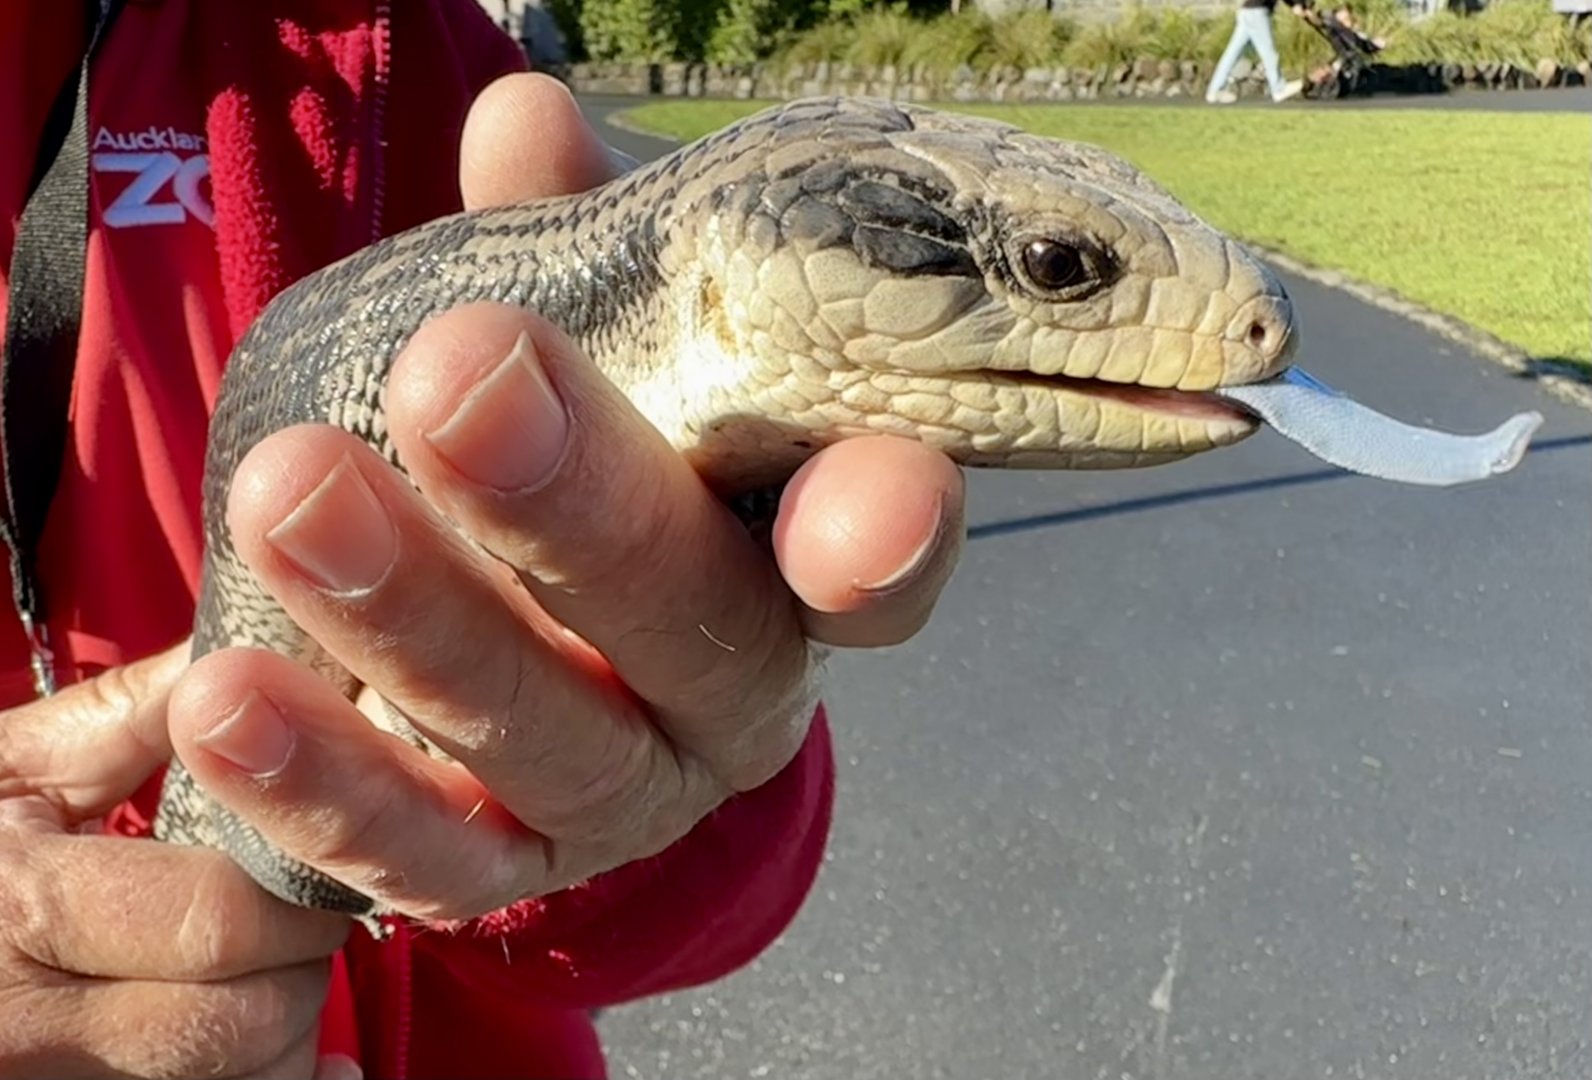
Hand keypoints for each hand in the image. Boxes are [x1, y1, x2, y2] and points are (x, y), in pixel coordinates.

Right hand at [0, 642, 354, 1079]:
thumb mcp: (4, 770)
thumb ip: (136, 715)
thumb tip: (268, 652)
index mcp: (17, 909)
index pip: (222, 921)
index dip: (298, 888)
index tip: (318, 858)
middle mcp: (23, 1029)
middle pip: (244, 1022)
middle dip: (299, 962)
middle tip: (294, 915)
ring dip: (280, 1032)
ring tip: (252, 972)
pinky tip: (277, 1055)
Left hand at [164, 74, 966, 921]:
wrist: (541, 658)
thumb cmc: (588, 472)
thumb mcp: (601, 365)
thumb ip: (575, 253)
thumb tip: (521, 121)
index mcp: (789, 566)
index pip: (874, 560)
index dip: (883, 537)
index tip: (860, 502)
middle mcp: (732, 697)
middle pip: (692, 629)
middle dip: (575, 510)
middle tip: (459, 380)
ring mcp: (623, 797)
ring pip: (545, 739)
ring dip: (417, 620)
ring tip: (288, 494)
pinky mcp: (508, 874)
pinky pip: (425, 856)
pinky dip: (324, 782)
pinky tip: (226, 693)